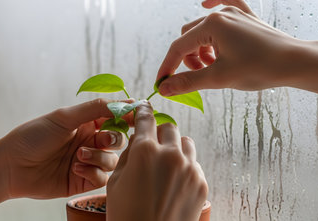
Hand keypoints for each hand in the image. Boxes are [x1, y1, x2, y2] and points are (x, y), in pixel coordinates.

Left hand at [0, 98, 130, 198]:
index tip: (140, 115)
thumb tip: (125, 102)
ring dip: (99, 158)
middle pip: (119, 140)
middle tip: (101, 140)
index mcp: (87, 123)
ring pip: (112, 160)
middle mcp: (90, 141)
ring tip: (79, 156)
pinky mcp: (83, 180)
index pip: (116, 118)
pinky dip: (93, 173)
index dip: (129, 116)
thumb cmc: (33, 136)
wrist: (11, 166)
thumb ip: (95, 109)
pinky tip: (75, 168)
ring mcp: (88, 161)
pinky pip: (102, 178)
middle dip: (113, 139)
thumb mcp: (64, 117)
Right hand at [106, 102, 207, 220]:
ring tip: (165, 164)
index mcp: (145, 151)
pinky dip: (184, 167)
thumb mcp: (115, 182)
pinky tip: (174, 183)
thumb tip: (136, 140)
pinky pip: (194, 164)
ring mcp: (190, 169)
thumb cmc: (126, 214)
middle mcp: (171, 155)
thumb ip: (128, 155)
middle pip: (170, 128)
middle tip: (152, 144)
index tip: (144, 107)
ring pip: (186, 143)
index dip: (143, 110)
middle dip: (159, 133)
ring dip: (175, 147)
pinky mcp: (201, 183)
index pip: (145, 119)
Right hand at [156, 0, 299, 95]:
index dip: (168, 67)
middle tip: (200, 76)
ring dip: (201, 49)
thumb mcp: (219, 78)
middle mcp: (220, 15)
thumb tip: (165, 88)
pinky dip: (214, 6)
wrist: (295, 62)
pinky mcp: (246, 17)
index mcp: (211, 26)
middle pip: (189, 38)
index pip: (178, 47)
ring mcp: (235, 13)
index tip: (162, 84)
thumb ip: (188, 81)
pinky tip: (207, 3)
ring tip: (215, 66)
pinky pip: (225, 4)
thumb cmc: (260, 68)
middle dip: (188, 60)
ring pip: (203, 29)